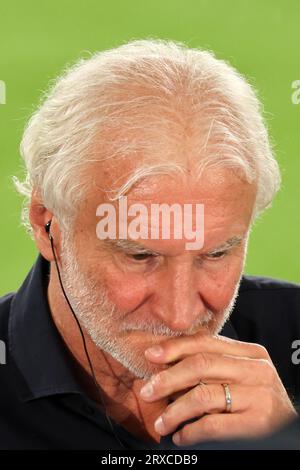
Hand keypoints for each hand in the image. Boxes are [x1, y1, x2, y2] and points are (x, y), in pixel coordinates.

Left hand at [139, 334, 297, 445]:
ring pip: (202, 395)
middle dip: (167, 378)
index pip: (206, 342)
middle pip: (200, 365)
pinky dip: (190, 431)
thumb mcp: (242, 375)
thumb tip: (166, 365)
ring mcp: (258, 396)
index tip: (151, 355)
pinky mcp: (257, 423)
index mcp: (250, 353)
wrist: (289, 430)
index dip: (175, 347)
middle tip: (147, 390)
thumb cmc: (258, 401)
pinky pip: (212, 424)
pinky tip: (181, 436)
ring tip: (161, 422)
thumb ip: (214, 366)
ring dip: (174, 410)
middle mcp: (255, 370)